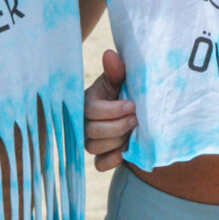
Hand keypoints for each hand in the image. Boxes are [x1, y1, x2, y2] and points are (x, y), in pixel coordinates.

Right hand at [84, 47, 135, 171]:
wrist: (133, 113)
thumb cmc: (123, 93)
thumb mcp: (120, 80)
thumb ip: (116, 70)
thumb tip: (109, 54)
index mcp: (86, 102)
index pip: (90, 110)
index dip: (111, 110)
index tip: (131, 105)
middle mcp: (83, 123)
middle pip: (92, 131)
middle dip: (118, 126)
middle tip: (136, 119)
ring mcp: (89, 141)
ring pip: (94, 148)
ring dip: (117, 141)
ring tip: (132, 133)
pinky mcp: (99, 157)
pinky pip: (99, 165)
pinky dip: (112, 160)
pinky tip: (125, 151)